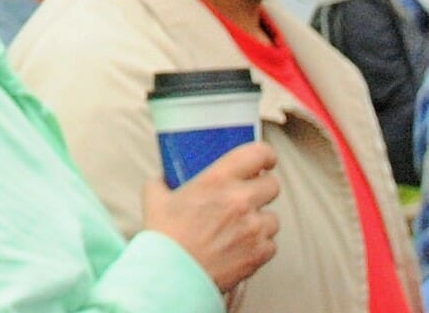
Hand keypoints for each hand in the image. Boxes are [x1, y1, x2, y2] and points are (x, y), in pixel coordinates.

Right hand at [144, 142, 280, 293]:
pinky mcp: (259, 253)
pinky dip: (259, 246)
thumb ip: (163, 182)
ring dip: (260, 222)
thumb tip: (164, 178)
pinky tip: (240, 248)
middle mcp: (241, 200)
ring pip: (273, 218)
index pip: (258, 154)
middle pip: (273, 186)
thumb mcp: (155, 197)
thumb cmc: (164, 236)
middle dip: (262, 190)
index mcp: (218, 179)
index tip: (264, 162)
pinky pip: (270, 245)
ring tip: (240, 229)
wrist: (172, 275)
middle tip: (249, 197)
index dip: (265, 156)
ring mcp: (253, 228)